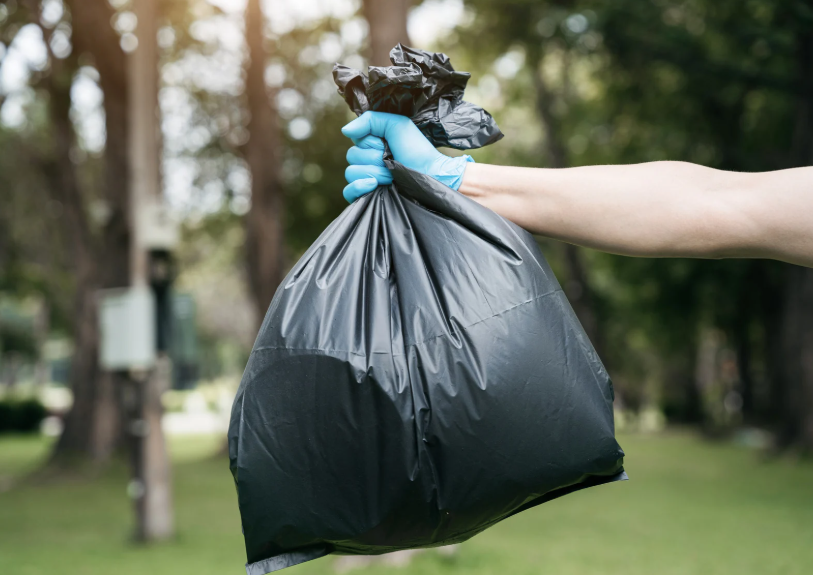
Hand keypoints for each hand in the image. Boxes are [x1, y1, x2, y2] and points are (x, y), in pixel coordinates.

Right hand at [341, 111, 472, 202]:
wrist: (430, 175)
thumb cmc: (417, 150)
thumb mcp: (397, 125)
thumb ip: (370, 120)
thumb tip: (344, 131)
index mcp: (371, 145)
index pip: (355, 141)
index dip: (370, 143)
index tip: (386, 145)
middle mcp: (366, 161)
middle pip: (351, 157)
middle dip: (375, 158)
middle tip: (393, 161)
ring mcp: (365, 180)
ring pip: (351, 173)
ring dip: (375, 172)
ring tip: (392, 175)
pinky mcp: (367, 196)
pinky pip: (348, 192)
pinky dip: (358, 187)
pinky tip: (373, 184)